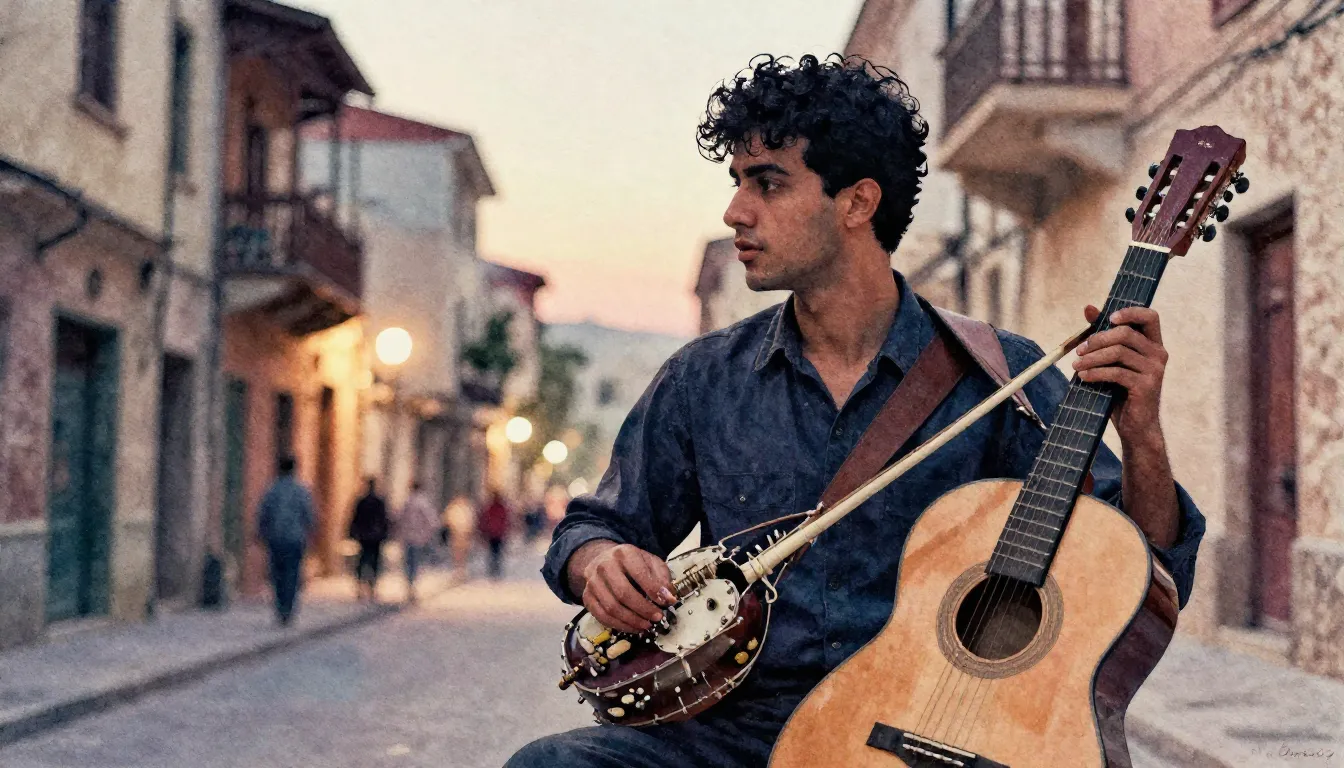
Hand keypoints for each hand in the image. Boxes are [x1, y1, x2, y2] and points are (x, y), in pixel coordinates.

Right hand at [569, 541, 676, 632]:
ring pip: (611, 607)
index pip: (639, 573)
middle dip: (643, 609)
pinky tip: (632, 627)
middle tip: (657, 617)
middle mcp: (604, 565)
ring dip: (632, 621)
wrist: (604, 560)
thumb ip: (662, 577)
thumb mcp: (651, 562)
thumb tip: (669, 598)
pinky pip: (601, 616)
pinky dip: (619, 625)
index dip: (654, 590)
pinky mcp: (587, 596)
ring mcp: (592, 581)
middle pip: (623, 593)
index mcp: (624, 553)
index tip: (666, 602)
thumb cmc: (633, 563)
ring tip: (647, 625)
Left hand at [1072, 305, 1167, 443]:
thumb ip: (1103, 335)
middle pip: (1126, 333)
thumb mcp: (1111, 362)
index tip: (1108, 318)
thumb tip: (1089, 307)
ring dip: (1092, 358)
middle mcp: (1158, 354)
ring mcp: (1154, 370)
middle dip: (1097, 339)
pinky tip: (1083, 377)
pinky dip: (1096, 373)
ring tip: (1076, 366)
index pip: (1150, 316)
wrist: (1135, 426)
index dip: (1129, 312)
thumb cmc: (1121, 392)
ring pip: (1118, 352)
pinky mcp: (1146, 386)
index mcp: (1153, 344)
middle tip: (1079, 350)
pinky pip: (1116, 372)